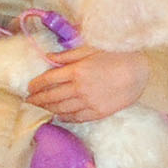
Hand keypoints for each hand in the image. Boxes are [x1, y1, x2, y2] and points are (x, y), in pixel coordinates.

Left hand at [29, 47, 148, 121]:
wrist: (138, 72)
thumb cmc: (115, 56)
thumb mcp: (90, 49)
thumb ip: (68, 55)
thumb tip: (48, 57)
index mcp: (76, 71)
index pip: (48, 80)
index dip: (35, 85)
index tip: (29, 87)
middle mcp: (79, 89)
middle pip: (51, 96)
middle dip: (37, 99)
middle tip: (29, 101)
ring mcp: (88, 103)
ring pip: (61, 109)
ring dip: (48, 109)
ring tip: (41, 107)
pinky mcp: (97, 113)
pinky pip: (75, 118)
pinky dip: (64, 117)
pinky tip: (59, 116)